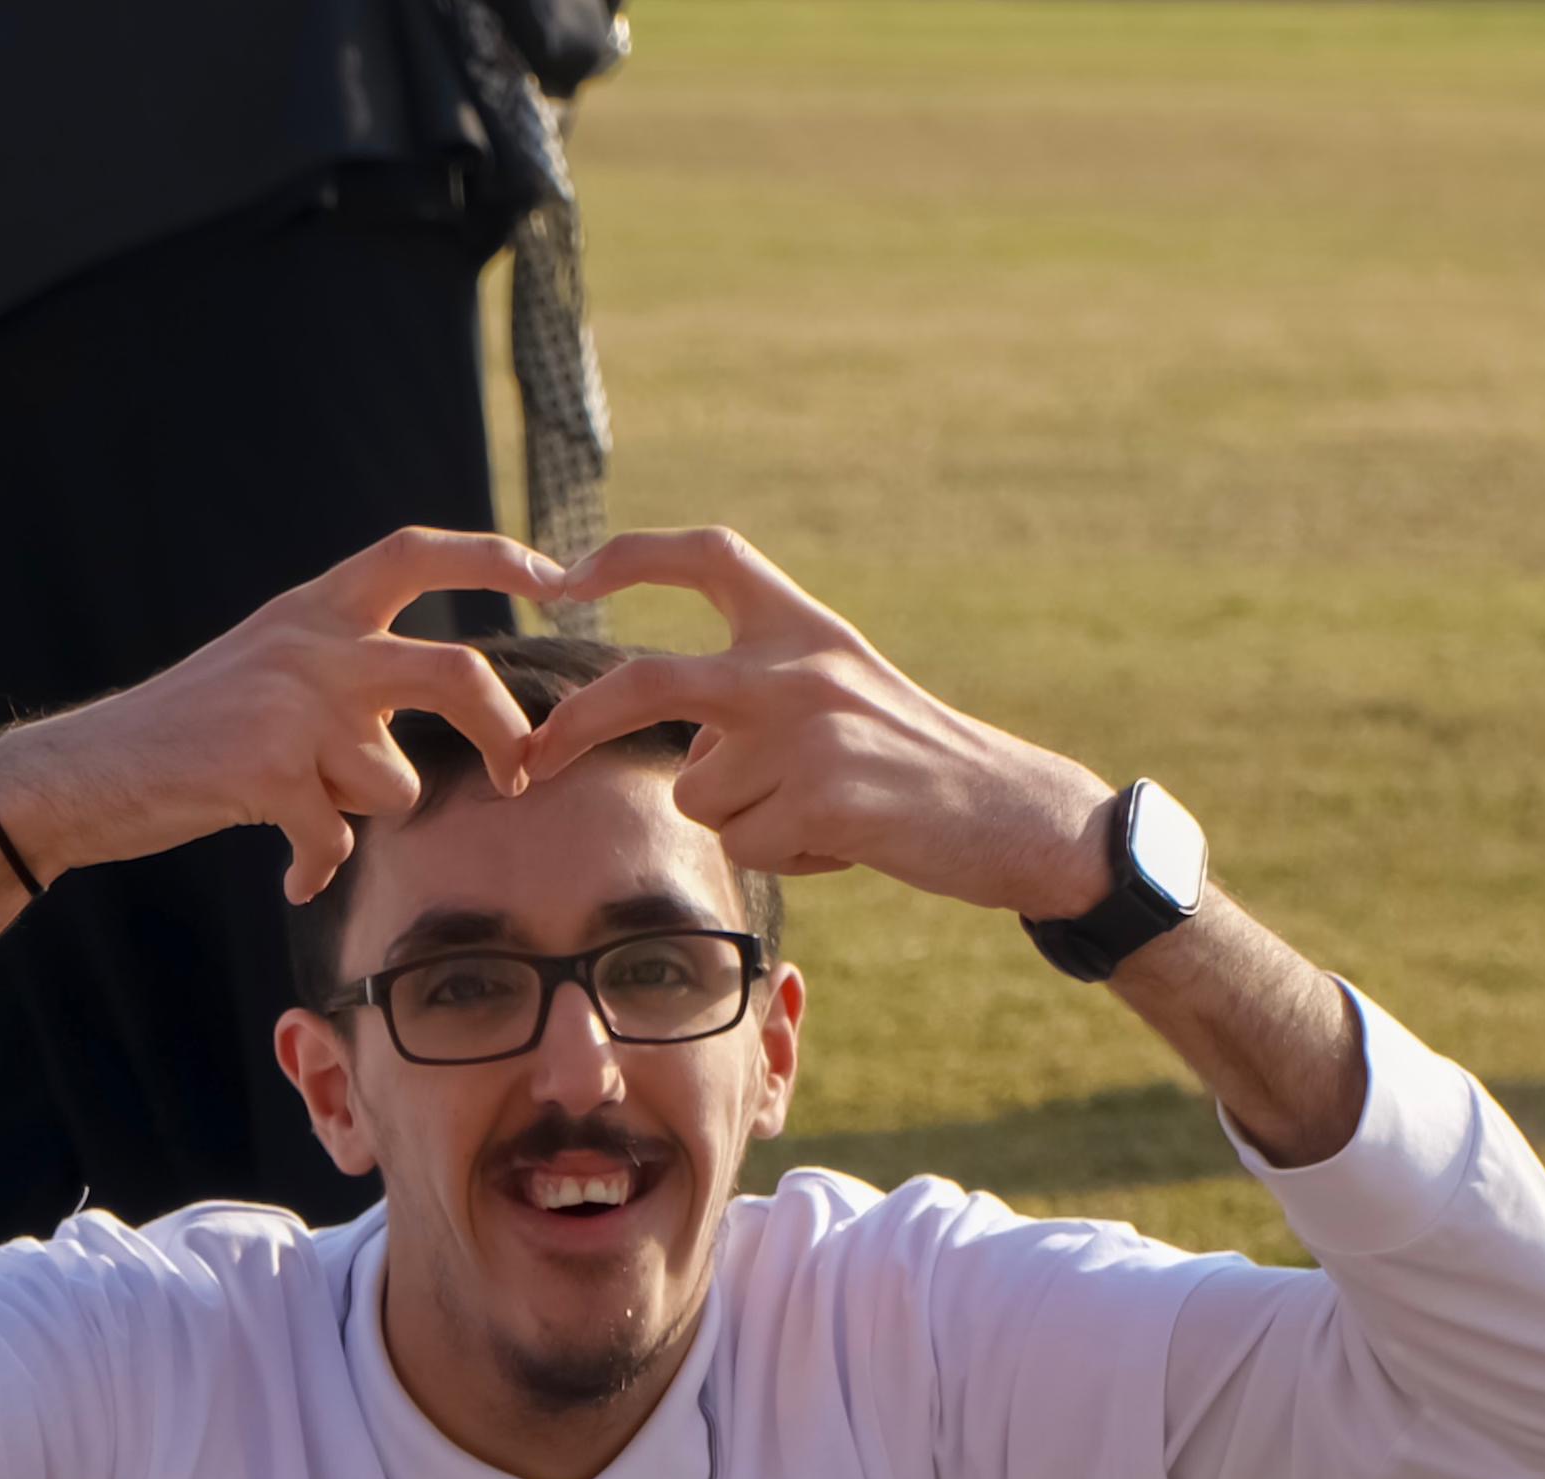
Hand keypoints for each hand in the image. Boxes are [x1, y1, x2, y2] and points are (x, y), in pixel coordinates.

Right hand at [0, 525, 565, 902]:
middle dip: (503, 730)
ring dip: (359, 813)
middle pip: (454, 672)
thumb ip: (346, 671)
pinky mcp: (269, 771)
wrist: (85, 771)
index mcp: (313, 608)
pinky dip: (316, 868)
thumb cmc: (186, 735)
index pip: (417, 553)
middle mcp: (311, 644)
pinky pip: (338, 839)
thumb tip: (430, 726)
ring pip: (396, 781)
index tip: (557, 576)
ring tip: (300, 809)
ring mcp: (292, 706)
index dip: (494, 557)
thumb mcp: (269, 666)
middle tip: (520, 772)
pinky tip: (289, 870)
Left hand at [514, 524, 1116, 911]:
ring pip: (702, 792)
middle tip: (530, 761)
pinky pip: (748, 844)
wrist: (1013, 814)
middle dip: (574, 725)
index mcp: (803, 626)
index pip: (706, 555)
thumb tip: (685, 750)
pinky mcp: (823, 795)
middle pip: (647, 681)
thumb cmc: (915, 768)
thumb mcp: (840, 697)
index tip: (565, 575)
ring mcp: (809, 728)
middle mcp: (798, 663)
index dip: (627, 554)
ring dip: (743, 823)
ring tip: (819, 816)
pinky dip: (784, 858)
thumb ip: (757, 700)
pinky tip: (844, 842)